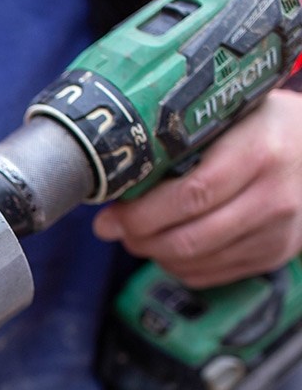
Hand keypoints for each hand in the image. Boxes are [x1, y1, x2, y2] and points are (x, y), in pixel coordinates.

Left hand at [93, 89, 301, 287]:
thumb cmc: (262, 124)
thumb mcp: (229, 114)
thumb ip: (178, 143)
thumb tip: (116, 179)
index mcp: (259, 152)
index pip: (191, 195)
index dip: (142, 214)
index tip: (112, 215)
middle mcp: (274, 197)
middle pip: (189, 239)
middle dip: (140, 239)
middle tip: (116, 228)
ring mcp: (278, 232)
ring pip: (196, 262)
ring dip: (154, 254)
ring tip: (139, 234)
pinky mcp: (274, 254)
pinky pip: (210, 275)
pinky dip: (178, 266)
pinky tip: (168, 246)